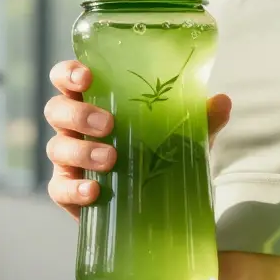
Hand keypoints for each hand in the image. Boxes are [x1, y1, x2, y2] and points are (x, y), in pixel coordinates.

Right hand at [44, 60, 231, 219]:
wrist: (158, 206)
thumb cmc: (160, 155)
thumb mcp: (183, 136)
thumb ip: (201, 118)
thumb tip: (222, 101)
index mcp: (93, 102)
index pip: (66, 79)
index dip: (68, 73)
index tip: (86, 77)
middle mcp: (74, 128)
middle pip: (56, 110)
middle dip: (78, 114)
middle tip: (108, 124)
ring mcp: (68, 161)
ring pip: (57, 149)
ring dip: (82, 152)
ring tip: (112, 159)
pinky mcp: (68, 192)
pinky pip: (59, 189)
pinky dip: (75, 190)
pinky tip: (95, 192)